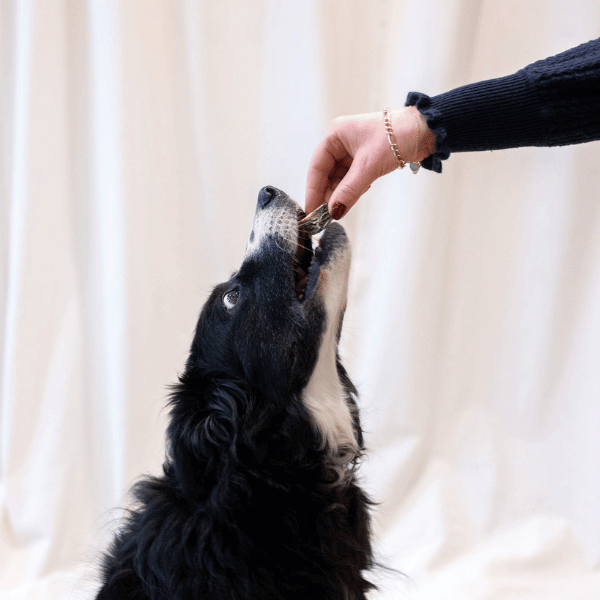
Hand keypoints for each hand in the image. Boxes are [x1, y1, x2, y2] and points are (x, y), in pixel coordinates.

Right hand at [304, 106, 434, 218]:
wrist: (426, 131)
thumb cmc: (397, 136)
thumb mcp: (369, 166)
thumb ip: (349, 190)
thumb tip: (333, 212)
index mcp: (335, 135)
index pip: (317, 166)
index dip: (313, 190)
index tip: (311, 210)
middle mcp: (341, 142)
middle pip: (326, 175)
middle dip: (327, 195)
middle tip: (324, 217)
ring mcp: (353, 152)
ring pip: (339, 180)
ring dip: (340, 195)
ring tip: (337, 212)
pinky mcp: (365, 161)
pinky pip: (352, 180)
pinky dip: (352, 192)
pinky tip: (351, 201)